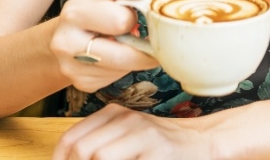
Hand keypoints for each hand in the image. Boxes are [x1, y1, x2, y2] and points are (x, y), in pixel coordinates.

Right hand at [50, 0, 158, 91]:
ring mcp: (72, 68)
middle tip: (153, 44)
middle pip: (122, 55)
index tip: (132, 17)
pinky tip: (116, 58)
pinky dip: (123, 69)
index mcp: (74, 15)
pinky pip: (115, 79)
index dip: (131, 19)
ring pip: (122, 69)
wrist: (61, 40)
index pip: (119, 21)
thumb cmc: (88, 15)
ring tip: (127, 45)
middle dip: (143, 50)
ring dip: (133, 59)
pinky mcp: (82, 84)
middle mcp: (68, 44)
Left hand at [53, 103, 207, 159]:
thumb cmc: (157, 145)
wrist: (200, 142)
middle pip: (83, 149)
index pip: (71, 138)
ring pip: (100, 155)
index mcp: (114, 114)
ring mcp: (143, 135)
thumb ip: (100, 143)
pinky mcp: (158, 152)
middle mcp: (127, 120)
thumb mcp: (126, 136)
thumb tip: (68, 158)